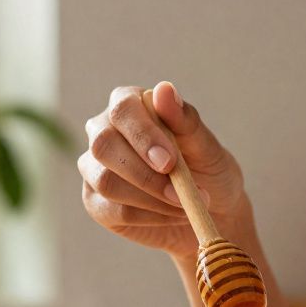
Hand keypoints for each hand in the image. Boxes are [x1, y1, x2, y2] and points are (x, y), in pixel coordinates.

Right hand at [78, 81, 244, 257]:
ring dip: (151, 199)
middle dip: (144, 173)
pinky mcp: (96, 202)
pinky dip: (149, 217)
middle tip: (180, 193)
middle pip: (104, 145)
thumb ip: (185, 120)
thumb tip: (164, 89)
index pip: (123, 110)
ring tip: (185, 206)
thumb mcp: (206, 146)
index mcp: (130, 106)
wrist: (210, 212)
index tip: (170, 162)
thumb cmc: (208, 170)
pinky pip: (113, 211)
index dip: (143, 136)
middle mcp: (104, 132)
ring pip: (106, 182)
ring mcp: (95, 168)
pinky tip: (171, 215)